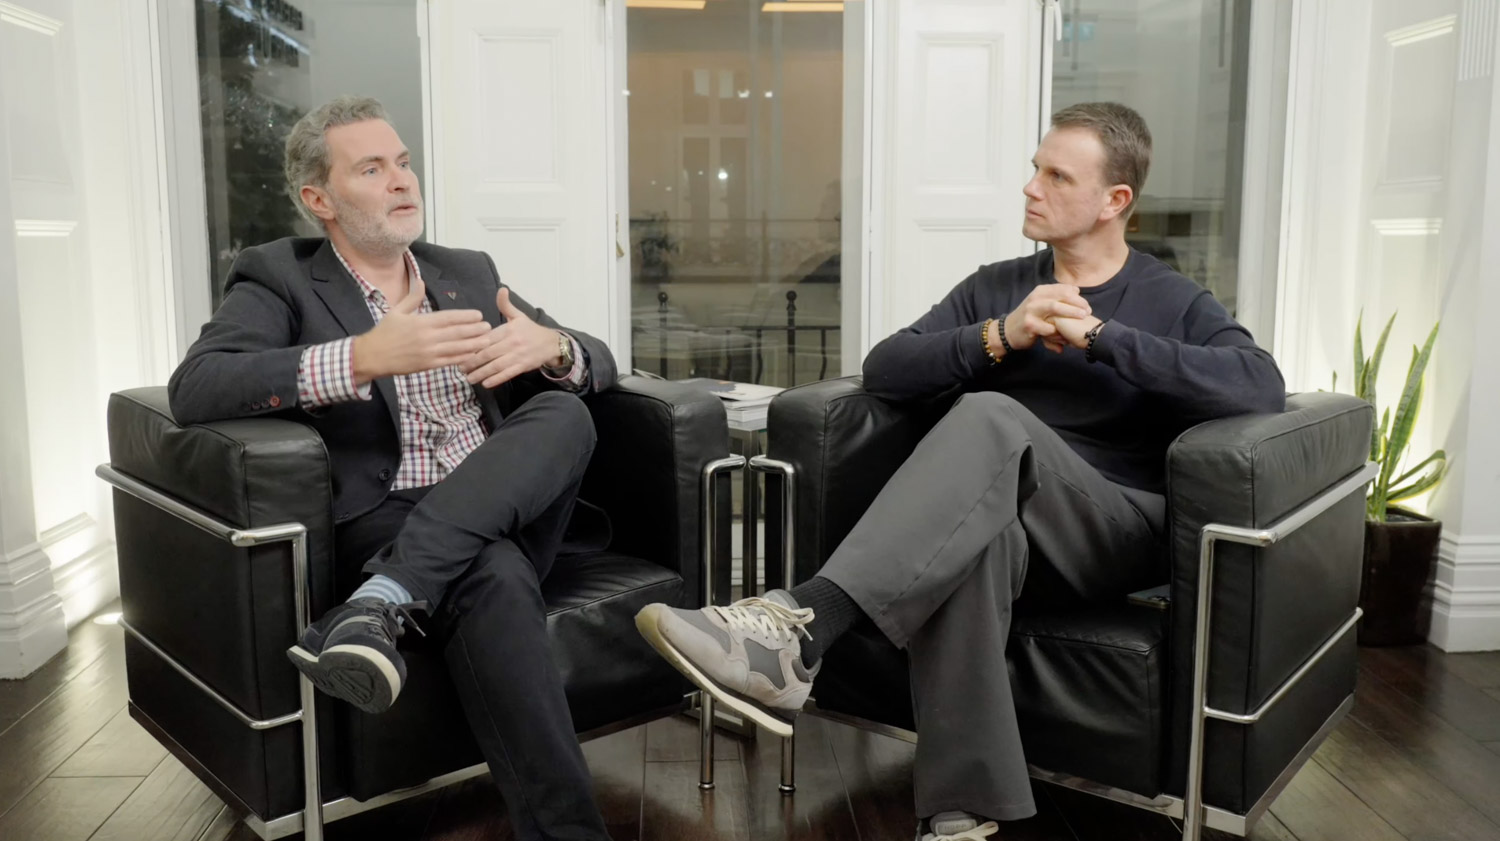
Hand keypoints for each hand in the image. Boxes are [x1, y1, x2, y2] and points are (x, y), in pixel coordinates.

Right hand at [351, 278, 491, 383]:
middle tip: (489, 327)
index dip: (466, 316)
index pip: (449, 317)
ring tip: (486, 341)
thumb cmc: (384, 332)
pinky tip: (472, 355)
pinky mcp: (427, 365)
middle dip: (475, 330)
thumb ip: (412, 297)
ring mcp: (428, 352)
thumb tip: (421, 281)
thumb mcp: (396, 311)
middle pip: (456, 332)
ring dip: (473, 344)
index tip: (478, 315)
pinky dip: (462, 358)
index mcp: (421, 321)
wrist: (372, 356)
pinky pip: (449, 361)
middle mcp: (427, 337)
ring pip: (456, 348)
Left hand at [459, 287, 566, 387]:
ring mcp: (518, 356)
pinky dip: (496, 379)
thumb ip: (506, 305)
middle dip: (472, 362)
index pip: (487, 338)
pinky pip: (507, 374)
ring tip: (469, 378)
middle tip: (460, 368)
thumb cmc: (530, 330)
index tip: (460, 351)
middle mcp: (512, 343)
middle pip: (488, 353)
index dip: (473, 345)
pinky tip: (485, 383)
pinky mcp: (523, 366)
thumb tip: (501, 289)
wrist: (551, 343)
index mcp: (508, 329)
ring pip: (496, 366)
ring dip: (481, 373)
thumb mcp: (518, 315)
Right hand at [999, 285, 1092, 352]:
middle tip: (1088, 311)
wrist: (1008, 331)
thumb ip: (1057, 296)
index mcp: (1041, 291)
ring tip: (1082, 317)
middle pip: (1062, 295)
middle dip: (1078, 303)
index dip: (1077, 296)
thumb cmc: (1030, 317)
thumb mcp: (1041, 303)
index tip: (1086, 305)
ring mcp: (1031, 311)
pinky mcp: (1029, 325)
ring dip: (1071, 312)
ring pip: (1055, 308)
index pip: (1063, 288)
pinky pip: (1048, 328)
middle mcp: (1036, 298)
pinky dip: (1058, 332)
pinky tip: (1064, 338)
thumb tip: (1076, 290)